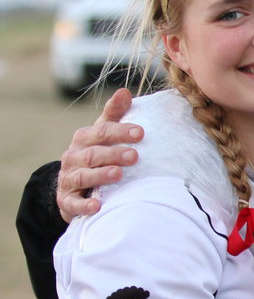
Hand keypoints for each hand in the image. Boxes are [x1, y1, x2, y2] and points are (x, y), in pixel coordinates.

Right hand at [57, 88, 141, 221]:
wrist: (72, 186)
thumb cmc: (96, 154)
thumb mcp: (103, 134)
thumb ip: (114, 114)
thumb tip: (124, 91)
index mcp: (84, 139)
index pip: (101, 132)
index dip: (120, 131)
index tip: (141, 132)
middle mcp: (73, 157)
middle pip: (93, 154)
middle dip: (113, 154)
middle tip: (135, 155)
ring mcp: (68, 179)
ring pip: (83, 175)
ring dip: (100, 175)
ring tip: (118, 174)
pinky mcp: (66, 200)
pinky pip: (73, 203)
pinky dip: (84, 205)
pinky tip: (98, 206)